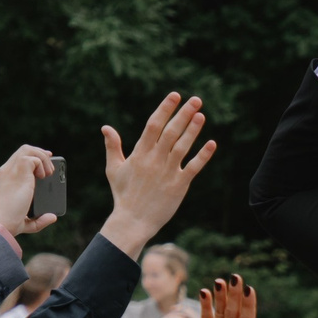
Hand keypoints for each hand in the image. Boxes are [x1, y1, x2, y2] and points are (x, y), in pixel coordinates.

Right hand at [0, 144, 62, 238]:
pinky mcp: (19, 170)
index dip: (31, 160)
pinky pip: (34, 158)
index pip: (16, 163)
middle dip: (39, 152)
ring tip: (49, 172)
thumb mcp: (25, 222)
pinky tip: (44, 176)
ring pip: (28, 149)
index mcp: (4, 181)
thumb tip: (52, 217)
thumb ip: (38, 220)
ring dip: (42, 157)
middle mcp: (6, 172)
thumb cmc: (7, 225)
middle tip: (50, 160)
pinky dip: (42, 164)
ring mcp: (11, 170)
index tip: (42, 166)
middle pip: (22, 151)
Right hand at [98, 93, 215, 258]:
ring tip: (201, 115)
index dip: (165, 109)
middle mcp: (154, 160)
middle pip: (170, 132)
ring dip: (193, 130)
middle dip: (183, 114)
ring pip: (182, 147)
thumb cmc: (123, 195)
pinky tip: (212, 143)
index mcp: (139, 154)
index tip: (175, 96)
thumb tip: (105, 127)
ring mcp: (167, 172)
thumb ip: (112, 146)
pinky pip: (193, 168)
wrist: (132, 221)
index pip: (153, 125)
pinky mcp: (178, 186)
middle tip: (196, 100)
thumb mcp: (114, 169)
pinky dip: (203, 156)